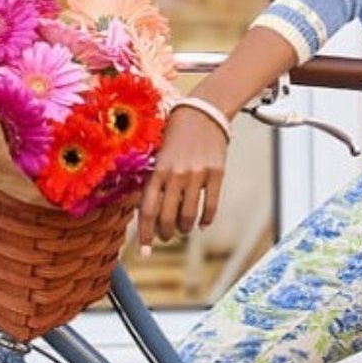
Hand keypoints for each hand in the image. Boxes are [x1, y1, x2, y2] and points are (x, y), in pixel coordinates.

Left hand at [138, 106, 227, 249]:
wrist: (204, 111)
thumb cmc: (176, 131)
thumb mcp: (158, 151)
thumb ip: (152, 178)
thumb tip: (145, 210)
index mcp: (158, 169)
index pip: (147, 210)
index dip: (145, 234)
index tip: (145, 251)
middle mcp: (177, 174)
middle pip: (168, 218)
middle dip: (166, 233)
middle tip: (166, 236)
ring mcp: (198, 175)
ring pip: (189, 216)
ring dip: (185, 228)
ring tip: (183, 229)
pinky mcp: (217, 174)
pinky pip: (211, 206)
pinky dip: (206, 219)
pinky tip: (202, 223)